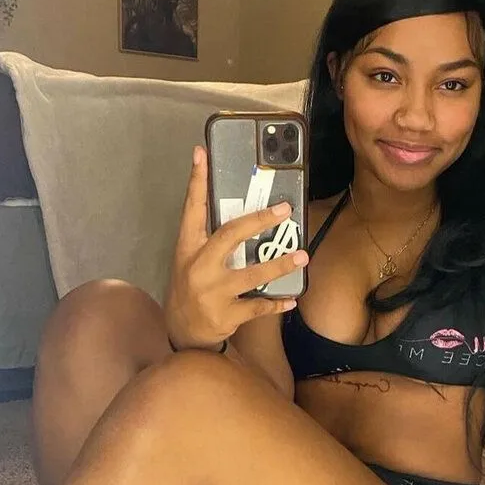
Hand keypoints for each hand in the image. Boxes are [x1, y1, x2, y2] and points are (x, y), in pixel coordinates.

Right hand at [163, 146, 307, 350]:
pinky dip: (276, 304)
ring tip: (302, 256)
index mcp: (188, 247)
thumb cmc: (192, 287)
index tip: (202, 152)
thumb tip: (244, 212)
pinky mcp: (225, 315)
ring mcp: (212, 292)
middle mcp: (198, 267)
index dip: (197, 180)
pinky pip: (257, 307)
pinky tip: (291, 300)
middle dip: (259, 220)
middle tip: (285, 209)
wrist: (182, 332)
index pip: (192, 208)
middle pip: (229, 235)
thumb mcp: (192, 259)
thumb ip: (211, 238)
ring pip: (251, 275)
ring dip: (279, 265)